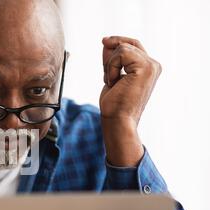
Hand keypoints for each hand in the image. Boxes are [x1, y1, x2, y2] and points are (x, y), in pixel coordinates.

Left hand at [99, 36, 161, 166]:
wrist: (118, 120)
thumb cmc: (114, 104)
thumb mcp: (111, 75)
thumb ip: (112, 59)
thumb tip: (107, 41)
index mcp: (148, 68)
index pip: (133, 45)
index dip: (118, 41)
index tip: (104, 41)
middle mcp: (154, 65)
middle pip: (128, 43)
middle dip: (110, 55)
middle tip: (106, 76)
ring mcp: (152, 66)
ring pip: (122, 48)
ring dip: (110, 65)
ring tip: (112, 82)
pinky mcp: (146, 67)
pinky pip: (121, 53)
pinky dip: (111, 67)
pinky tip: (114, 82)